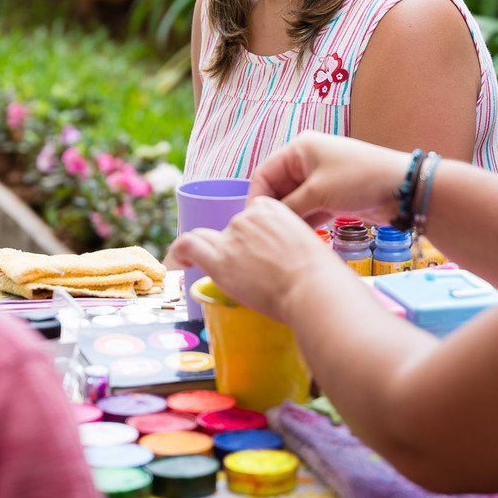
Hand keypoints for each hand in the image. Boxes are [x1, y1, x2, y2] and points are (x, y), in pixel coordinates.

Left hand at [164, 196, 342, 322]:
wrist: (314, 290)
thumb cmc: (320, 276)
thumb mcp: (308, 244)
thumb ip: (289, 243)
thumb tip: (283, 260)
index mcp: (271, 208)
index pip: (251, 216)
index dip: (250, 235)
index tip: (253, 251)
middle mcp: (247, 217)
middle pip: (231, 230)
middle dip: (236, 249)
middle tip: (250, 274)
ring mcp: (231, 237)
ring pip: (212, 241)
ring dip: (217, 256)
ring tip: (227, 277)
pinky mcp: (219, 260)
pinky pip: (188, 246)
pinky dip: (178, 252)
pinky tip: (176, 263)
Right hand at [249, 131, 412, 226]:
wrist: (402, 189)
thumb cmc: (359, 180)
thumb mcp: (318, 193)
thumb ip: (289, 207)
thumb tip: (268, 221)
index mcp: (299, 149)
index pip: (264, 173)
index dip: (256, 198)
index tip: (254, 223)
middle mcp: (307, 161)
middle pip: (278, 188)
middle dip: (274, 210)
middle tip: (268, 235)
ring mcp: (320, 179)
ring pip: (294, 201)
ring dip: (290, 218)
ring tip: (283, 239)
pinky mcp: (332, 195)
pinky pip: (309, 209)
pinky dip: (304, 221)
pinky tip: (299, 238)